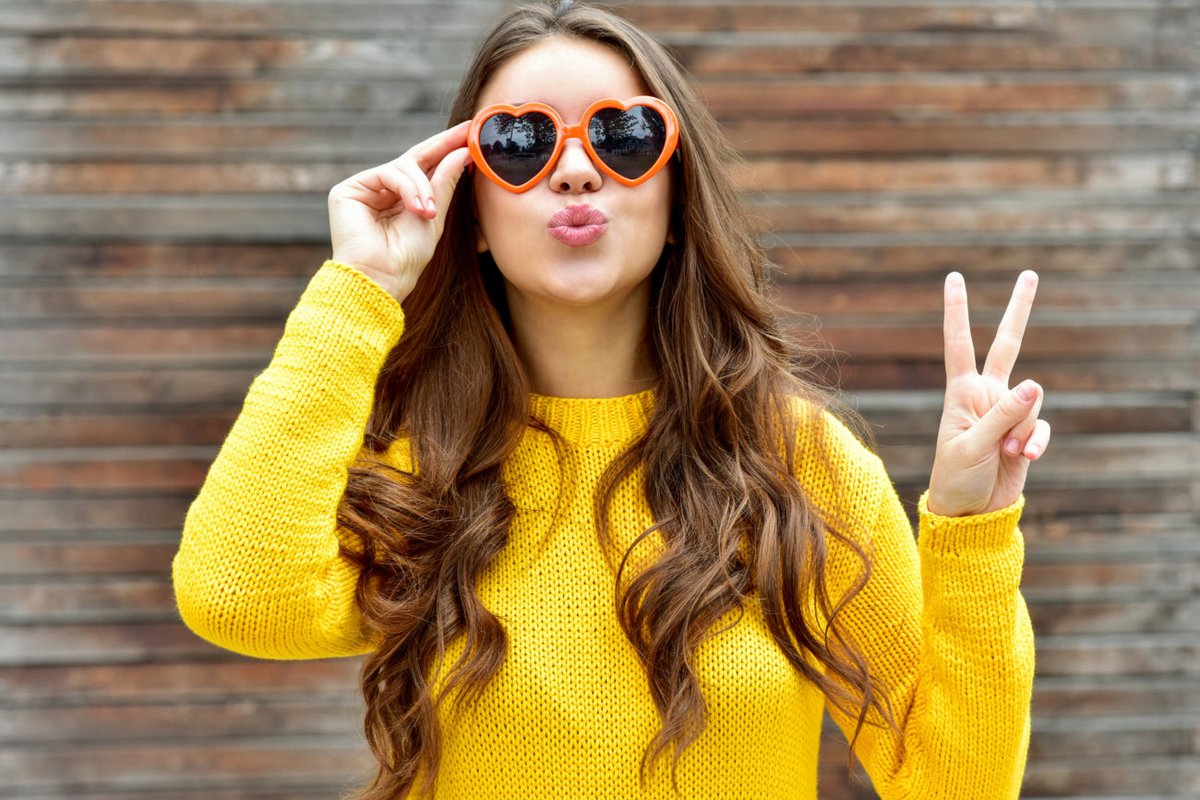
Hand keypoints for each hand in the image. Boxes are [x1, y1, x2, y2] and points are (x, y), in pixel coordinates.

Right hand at [327, 120, 472, 302]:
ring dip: (422, 186)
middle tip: (466, 134)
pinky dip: (406, 188)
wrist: (382, 280)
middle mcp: (383, 190)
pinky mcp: (348, 190)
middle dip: (442, 145)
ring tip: (428, 212)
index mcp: (402, 199)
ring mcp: (365, 188)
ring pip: (403, 166)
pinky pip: (387, 173)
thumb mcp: (435, 217)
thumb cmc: (407, 258)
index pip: (426, 167)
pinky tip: (416, 208)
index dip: (447, 149)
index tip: (471, 134)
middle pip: (414, 158)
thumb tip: (463, 151)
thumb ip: (445, 183)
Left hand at [927, 271, 1050, 516]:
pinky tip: (1023, 458)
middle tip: (1030, 273)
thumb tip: (1035, 384)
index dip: (958, 311)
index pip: (959, 343)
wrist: (969, 513)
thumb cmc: (956, 478)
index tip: (954, 277)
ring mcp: (1008, 413)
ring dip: (1023, 430)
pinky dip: (1035, 442)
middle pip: (1007, 345)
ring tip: (1006, 453)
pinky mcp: (1025, 433)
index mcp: (961, 392)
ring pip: (1032, 402)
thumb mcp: (973, 447)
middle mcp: (985, 395)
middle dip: (1019, 311)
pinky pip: (1041, 428)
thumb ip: (1003, 416)